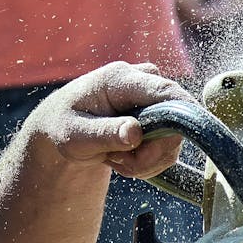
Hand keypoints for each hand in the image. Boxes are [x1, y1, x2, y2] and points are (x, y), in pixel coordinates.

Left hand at [22, 62, 194, 177]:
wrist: (62, 127)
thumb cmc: (63, 126)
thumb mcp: (75, 135)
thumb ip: (104, 133)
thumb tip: (135, 133)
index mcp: (121, 78)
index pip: (167, 92)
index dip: (180, 119)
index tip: (163, 151)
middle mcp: (144, 80)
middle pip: (175, 121)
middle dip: (150, 153)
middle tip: (119, 163)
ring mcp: (154, 97)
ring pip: (173, 139)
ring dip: (146, 161)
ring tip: (114, 158)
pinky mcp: (160, 114)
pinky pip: (168, 147)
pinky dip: (147, 161)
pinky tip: (123, 157)